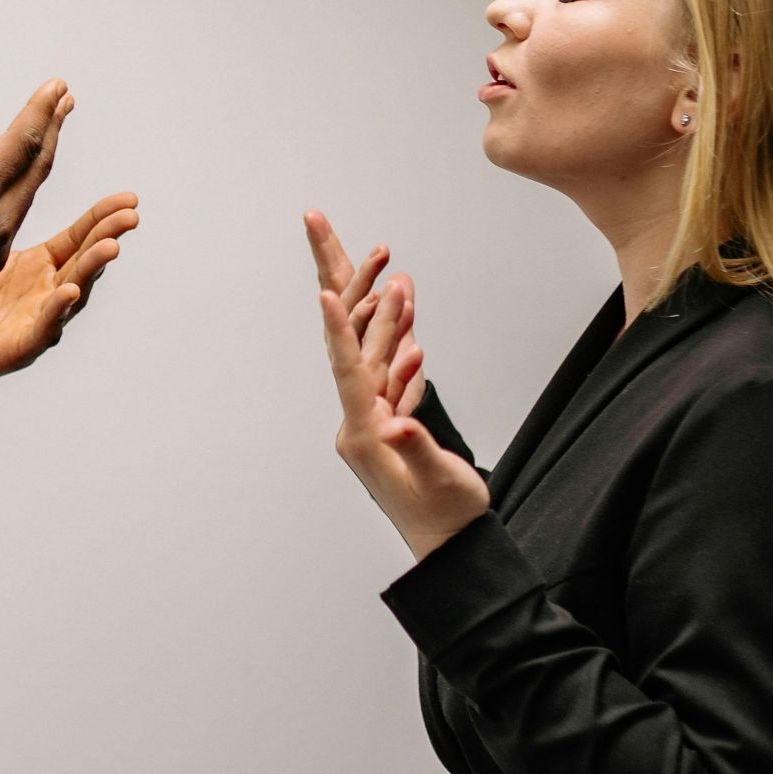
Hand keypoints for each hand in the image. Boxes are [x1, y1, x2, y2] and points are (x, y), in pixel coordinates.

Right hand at [0, 61, 73, 348]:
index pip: (23, 141)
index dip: (42, 110)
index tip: (57, 85)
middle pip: (36, 166)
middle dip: (51, 128)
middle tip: (63, 99)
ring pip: (29, 194)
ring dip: (41, 159)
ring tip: (48, 131)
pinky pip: (17, 219)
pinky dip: (25, 190)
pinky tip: (19, 182)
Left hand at [0, 191, 140, 399]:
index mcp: (38, 268)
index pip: (78, 239)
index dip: (102, 219)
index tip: (128, 198)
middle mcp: (44, 295)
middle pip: (84, 264)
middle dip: (108, 238)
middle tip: (130, 216)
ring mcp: (33, 323)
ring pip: (72, 296)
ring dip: (92, 271)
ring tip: (109, 247)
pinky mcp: (14, 351)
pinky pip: (41, 330)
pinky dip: (57, 312)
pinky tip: (67, 291)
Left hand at [306, 212, 488, 558]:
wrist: (452, 548)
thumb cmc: (448, 520)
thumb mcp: (439, 484)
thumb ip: (421, 451)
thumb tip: (399, 422)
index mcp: (366, 436)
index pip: (348, 373)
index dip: (340, 331)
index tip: (326, 292)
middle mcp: (361, 424)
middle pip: (350, 347)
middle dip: (347, 288)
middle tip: (320, 226)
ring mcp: (374, 421)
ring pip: (373, 354)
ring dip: (383, 310)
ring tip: (388, 261)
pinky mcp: (391, 423)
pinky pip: (390, 374)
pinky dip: (400, 342)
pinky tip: (406, 316)